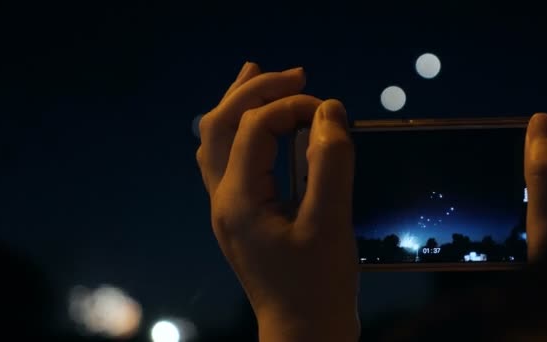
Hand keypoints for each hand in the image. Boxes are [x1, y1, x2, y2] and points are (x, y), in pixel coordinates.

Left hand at [196, 63, 359, 341]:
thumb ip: (330, 163)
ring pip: (215, 141)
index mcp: (238, 199)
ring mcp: (225, 207)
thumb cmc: (319, 285)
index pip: (255, 127)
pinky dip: (240, 131)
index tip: (330, 111)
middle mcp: (221, 198)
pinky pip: (226, 160)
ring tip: (259, 74)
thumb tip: (327, 111)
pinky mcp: (238, 215)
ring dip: (239, 105)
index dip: (292, 106)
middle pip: (219, 124)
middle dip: (255, 91)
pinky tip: (257, 124)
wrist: (303, 332)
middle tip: (296, 74)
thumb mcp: (331, 223)